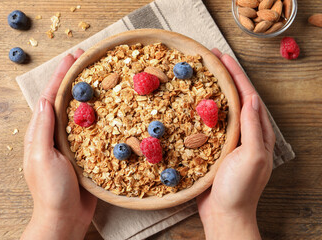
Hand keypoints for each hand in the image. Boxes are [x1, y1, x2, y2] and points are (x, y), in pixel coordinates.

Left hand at [21, 49, 96, 239]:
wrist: (65, 218)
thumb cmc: (50, 190)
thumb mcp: (41, 157)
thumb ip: (43, 129)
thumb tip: (45, 100)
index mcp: (42, 133)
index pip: (51, 98)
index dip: (61, 76)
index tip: (72, 57)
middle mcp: (56, 134)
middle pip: (67, 100)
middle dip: (76, 79)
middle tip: (89, 60)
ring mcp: (73, 143)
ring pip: (83, 113)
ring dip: (91, 94)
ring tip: (103, 78)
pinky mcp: (87, 152)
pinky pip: (95, 129)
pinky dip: (102, 116)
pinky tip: (113, 108)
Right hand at [196, 49, 275, 239]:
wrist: (224, 213)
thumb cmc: (240, 189)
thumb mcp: (252, 157)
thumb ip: (252, 128)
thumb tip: (251, 98)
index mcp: (257, 132)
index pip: (248, 95)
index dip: (236, 74)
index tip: (222, 57)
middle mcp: (244, 132)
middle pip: (235, 97)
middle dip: (225, 76)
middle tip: (210, 58)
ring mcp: (229, 139)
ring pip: (222, 107)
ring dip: (213, 89)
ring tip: (201, 73)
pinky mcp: (214, 147)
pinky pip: (209, 122)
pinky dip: (202, 109)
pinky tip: (191, 103)